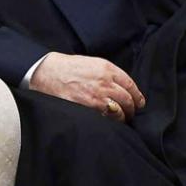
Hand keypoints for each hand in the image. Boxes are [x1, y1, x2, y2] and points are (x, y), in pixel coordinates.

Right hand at [29, 52, 145, 120]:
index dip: (137, 96)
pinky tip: (110, 123)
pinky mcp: (86, 109)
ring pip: (119, 111)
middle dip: (131, 108)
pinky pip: (105, 119)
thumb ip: (108, 74)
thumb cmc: (68, 68)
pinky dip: (110, 122)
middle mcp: (104, 83)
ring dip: (123, 117)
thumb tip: (123, 87)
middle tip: (131, 113)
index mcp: (107, 69)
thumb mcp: (92, 63)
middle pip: (127, 99)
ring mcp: (96, 97)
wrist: (46, 72)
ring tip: (122, 120)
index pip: (130, 85)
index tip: (139, 102)